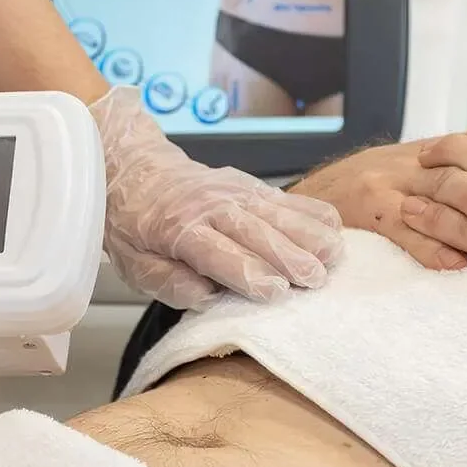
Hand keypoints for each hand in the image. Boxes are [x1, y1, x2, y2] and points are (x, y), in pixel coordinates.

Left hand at [88, 87, 343, 311]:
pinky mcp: (247, 184)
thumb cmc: (134, 224)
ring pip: (275, 211)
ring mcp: (231, 191)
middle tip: (315, 280)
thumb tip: (204, 296)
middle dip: (287, 255)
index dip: (247, 272)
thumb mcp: (132, 262)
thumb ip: (166, 281)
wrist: (133, 169)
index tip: (275, 292)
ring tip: (333, 256)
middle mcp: (208, 206)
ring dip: (307, 233)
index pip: (216, 252)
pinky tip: (332, 228)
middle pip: (254, 231)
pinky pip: (284, 196)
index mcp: (177, 229)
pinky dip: (310, 211)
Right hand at [289, 131, 466, 271]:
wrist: (311, 195)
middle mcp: (413, 161)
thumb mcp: (418, 167)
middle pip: (465, 162)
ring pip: (438, 188)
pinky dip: (425, 245)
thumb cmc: (372, 187)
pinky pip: (398, 225)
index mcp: (434, 151)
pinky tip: (450, 260)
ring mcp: (387, 183)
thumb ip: (462, 170)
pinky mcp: (364, 210)